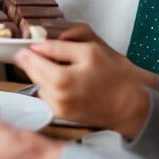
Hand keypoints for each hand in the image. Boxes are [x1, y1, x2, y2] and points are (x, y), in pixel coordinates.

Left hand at [14, 25, 152, 136]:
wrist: (129, 105)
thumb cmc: (115, 77)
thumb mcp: (89, 51)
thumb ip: (58, 46)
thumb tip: (36, 45)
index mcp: (60, 79)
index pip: (31, 59)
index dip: (28, 49)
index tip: (28, 44)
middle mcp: (55, 97)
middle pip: (30, 72)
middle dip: (34, 61)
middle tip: (43, 52)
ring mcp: (57, 108)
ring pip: (37, 84)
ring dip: (42, 74)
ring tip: (62, 68)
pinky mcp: (60, 115)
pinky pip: (46, 95)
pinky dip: (50, 86)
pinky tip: (66, 81)